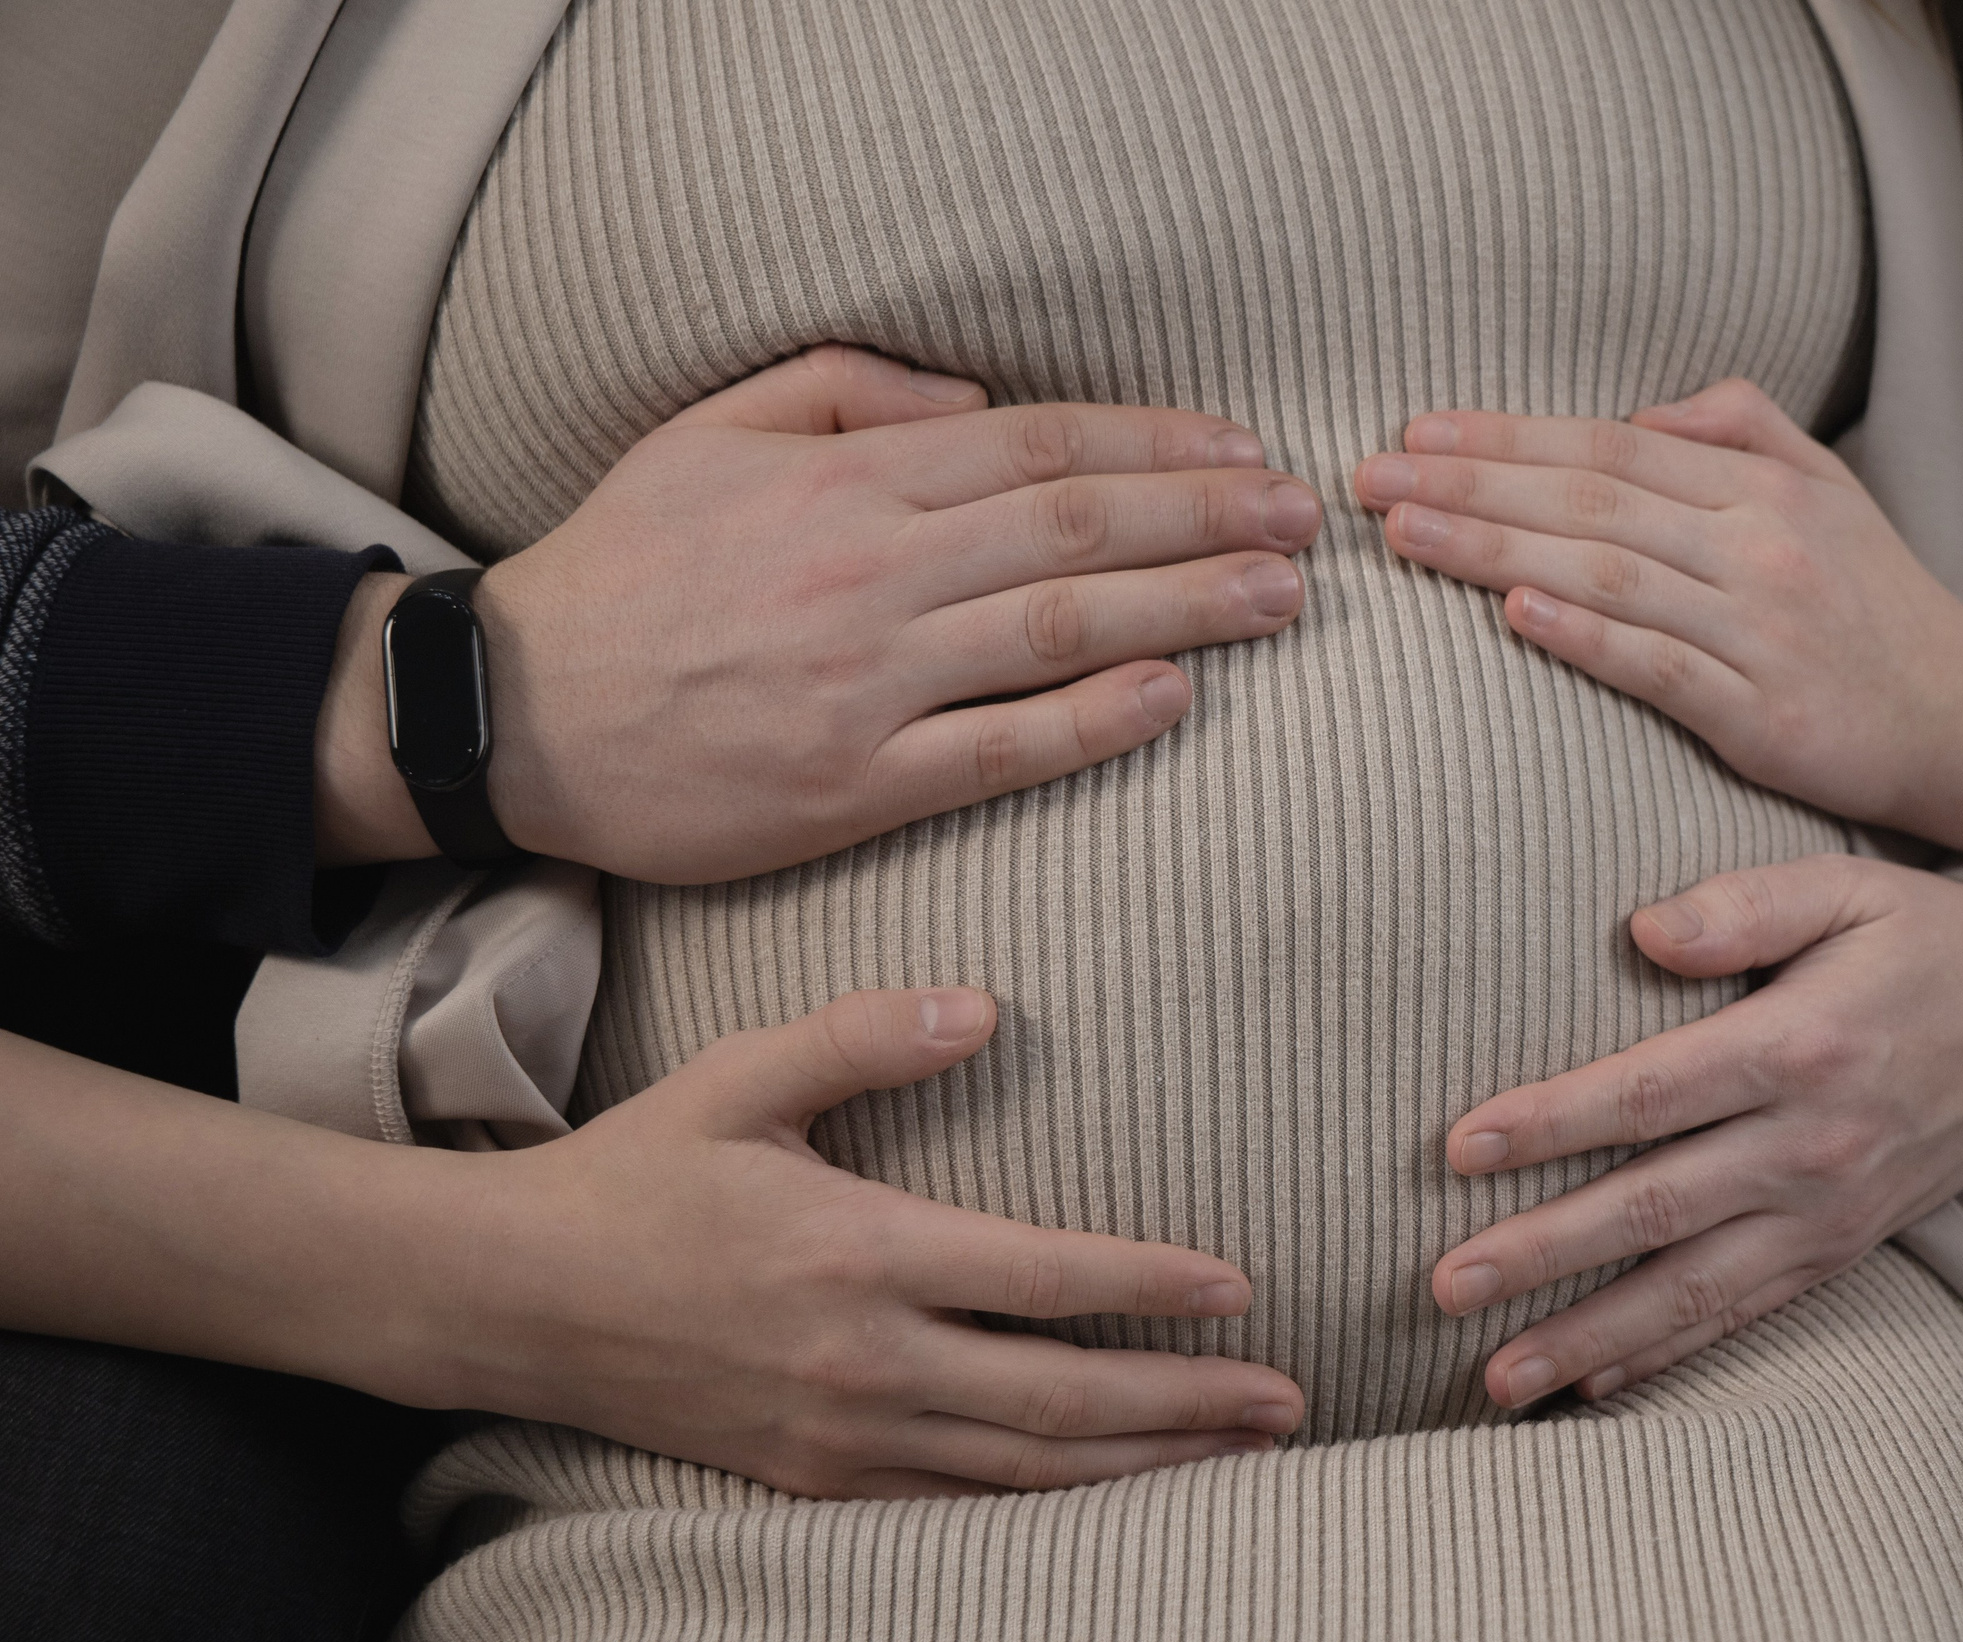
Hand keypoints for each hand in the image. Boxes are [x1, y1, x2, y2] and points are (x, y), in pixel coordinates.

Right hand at [319, 345, 1319, 878]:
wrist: (513, 715)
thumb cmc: (623, 569)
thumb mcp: (709, 431)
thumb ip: (841, 388)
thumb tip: (974, 399)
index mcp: (842, 479)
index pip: (1036, 445)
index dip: (1154, 441)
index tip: (1240, 449)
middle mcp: (869, 571)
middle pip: (1075, 529)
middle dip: (1206, 513)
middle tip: (1303, 517)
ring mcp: (865, 684)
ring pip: (1060, 631)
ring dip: (1188, 608)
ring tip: (1280, 597)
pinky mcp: (852, 786)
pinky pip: (1001, 749)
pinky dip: (1096, 721)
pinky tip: (1176, 695)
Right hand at [433, 986, 1304, 1498]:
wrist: (512, 1299)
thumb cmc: (637, 1173)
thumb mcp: (739, 1077)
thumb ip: (863, 1036)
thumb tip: (985, 1005)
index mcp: (857, 1250)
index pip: (1043, 1278)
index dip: (1153, 1286)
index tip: (1242, 1287)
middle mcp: (861, 1358)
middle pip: (1061, 1397)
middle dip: (1187, 1405)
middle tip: (1287, 1402)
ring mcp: (838, 1432)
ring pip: (1023, 1470)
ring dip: (1141, 1466)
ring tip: (1238, 1456)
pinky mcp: (811, 1477)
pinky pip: (955, 1504)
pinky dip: (1046, 1504)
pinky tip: (1111, 1493)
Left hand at [1351, 379, 1962, 834]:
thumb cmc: (1883, 609)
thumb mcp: (1832, 490)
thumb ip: (1745, 429)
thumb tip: (1650, 410)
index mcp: (1761, 487)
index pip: (1609, 445)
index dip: (1508, 433)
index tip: (1416, 430)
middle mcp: (1757, 545)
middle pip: (1591, 497)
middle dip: (1471, 480)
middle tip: (1370, 475)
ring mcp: (1759, 629)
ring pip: (1608, 572)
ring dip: (1498, 547)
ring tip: (1407, 531)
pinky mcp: (1761, 714)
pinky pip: (1658, 666)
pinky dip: (1584, 636)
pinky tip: (1513, 611)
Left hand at [1428, 854, 1962, 1406]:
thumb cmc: (1925, 937)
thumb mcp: (1846, 885)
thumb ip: (1742, 904)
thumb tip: (1642, 930)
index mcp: (1798, 1047)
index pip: (1649, 1096)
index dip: (1549, 1123)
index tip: (1457, 1149)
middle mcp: (1812, 1145)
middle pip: (1654, 1210)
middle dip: (1543, 1255)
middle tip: (1444, 1285)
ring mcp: (1831, 1212)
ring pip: (1692, 1290)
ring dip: (1589, 1338)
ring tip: (1497, 1378)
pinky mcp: (1847, 1248)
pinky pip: (1747, 1312)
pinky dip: (1670, 1355)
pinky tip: (1596, 1383)